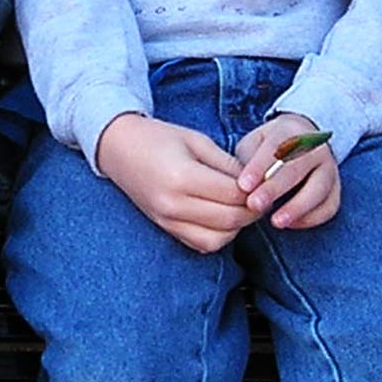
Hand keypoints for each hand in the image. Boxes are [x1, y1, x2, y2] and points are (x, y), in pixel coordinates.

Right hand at [95, 112, 257, 253]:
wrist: (116, 146)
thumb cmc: (156, 137)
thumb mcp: (196, 140)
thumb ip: (228, 164)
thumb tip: (256, 184)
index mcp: (182, 176)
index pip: (234, 195)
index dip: (256, 191)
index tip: (264, 183)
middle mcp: (173, 203)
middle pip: (231, 219)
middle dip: (252, 211)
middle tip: (259, 197)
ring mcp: (166, 219)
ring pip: (218, 239)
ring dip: (236, 227)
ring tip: (239, 208)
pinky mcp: (164, 226)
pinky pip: (201, 243)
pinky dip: (218, 235)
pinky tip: (220, 217)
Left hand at [236, 113, 340, 231]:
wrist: (300, 139)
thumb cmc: (266, 147)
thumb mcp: (252, 144)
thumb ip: (245, 161)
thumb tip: (239, 187)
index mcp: (290, 131)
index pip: (273, 149)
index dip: (258, 168)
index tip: (242, 186)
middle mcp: (315, 148)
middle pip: (296, 169)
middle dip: (273, 189)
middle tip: (254, 205)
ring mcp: (330, 168)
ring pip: (318, 189)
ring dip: (297, 208)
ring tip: (276, 222)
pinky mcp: (337, 188)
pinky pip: (330, 205)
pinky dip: (312, 217)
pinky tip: (291, 224)